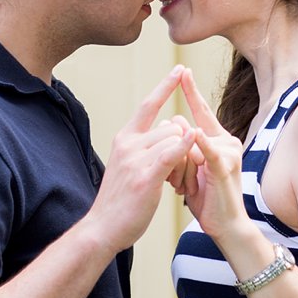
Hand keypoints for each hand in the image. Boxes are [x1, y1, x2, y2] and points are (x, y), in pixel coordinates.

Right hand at [83, 66, 190, 253]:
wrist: (102, 229)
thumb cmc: (120, 200)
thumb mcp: (129, 165)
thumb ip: (146, 146)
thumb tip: (169, 129)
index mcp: (124, 139)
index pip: (148, 105)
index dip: (164, 86)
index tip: (179, 69)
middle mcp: (128, 143)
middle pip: (170, 125)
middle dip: (182, 144)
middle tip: (178, 173)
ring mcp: (135, 159)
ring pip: (175, 138)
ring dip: (185, 158)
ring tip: (175, 184)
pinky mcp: (145, 176)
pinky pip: (172, 152)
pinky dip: (185, 144)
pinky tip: (195, 137)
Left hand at [176, 68, 253, 244]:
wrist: (225, 226)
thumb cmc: (207, 197)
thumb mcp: (191, 167)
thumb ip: (184, 145)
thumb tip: (175, 123)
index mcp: (218, 139)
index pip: (200, 111)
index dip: (190, 90)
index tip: (181, 70)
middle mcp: (226, 140)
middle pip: (186, 128)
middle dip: (174, 155)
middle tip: (178, 183)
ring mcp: (228, 152)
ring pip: (188, 142)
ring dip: (178, 169)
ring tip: (185, 191)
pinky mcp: (225, 167)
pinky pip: (208, 152)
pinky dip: (200, 145)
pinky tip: (195, 134)